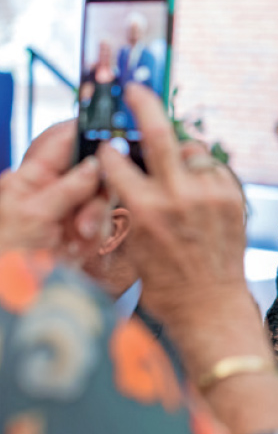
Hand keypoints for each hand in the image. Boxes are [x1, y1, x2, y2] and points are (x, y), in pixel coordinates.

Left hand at [0, 122, 105, 254]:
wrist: (15, 297)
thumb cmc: (8, 254)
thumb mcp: (34, 217)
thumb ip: (68, 188)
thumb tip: (95, 163)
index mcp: (34, 176)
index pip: (65, 141)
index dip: (89, 136)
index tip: (111, 143)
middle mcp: (54, 188)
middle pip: (93, 173)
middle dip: (94, 198)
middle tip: (85, 222)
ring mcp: (68, 208)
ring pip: (102, 200)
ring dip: (95, 223)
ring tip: (77, 241)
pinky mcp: (80, 228)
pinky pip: (104, 224)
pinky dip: (95, 239)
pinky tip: (76, 250)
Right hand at [97, 84, 247, 330]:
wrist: (211, 305)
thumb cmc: (166, 283)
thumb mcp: (131, 244)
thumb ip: (130, 203)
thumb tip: (128, 170)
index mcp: (145, 210)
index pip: (119, 161)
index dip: (110, 151)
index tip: (108, 144)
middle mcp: (178, 197)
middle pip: (160, 133)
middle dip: (144, 104)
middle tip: (136, 89)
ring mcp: (210, 194)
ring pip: (193, 148)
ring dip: (181, 151)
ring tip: (177, 167)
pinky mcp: (233, 196)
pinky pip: (215, 167)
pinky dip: (204, 170)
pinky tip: (198, 187)